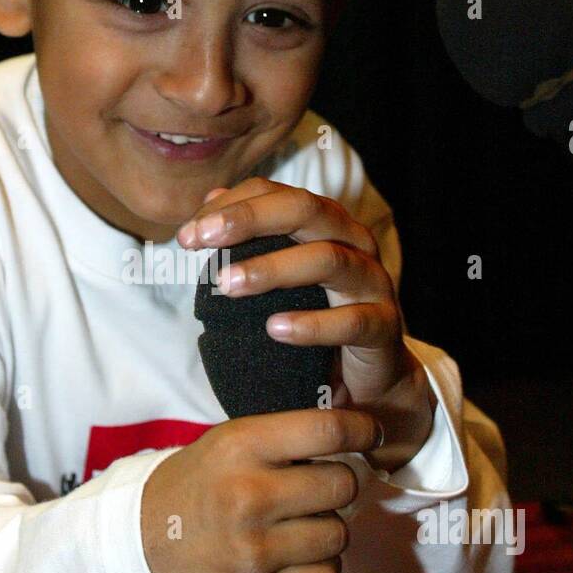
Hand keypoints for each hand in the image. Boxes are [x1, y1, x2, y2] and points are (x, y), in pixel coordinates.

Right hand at [141, 408, 383, 572]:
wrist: (143, 546)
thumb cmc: (198, 487)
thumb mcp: (227, 444)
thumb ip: (283, 439)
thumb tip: (355, 433)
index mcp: (241, 447)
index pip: (327, 431)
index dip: (361, 430)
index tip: (370, 434)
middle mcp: (248, 496)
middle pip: (342, 485)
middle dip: (336, 486)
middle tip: (315, 490)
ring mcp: (253, 550)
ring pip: (339, 535)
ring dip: (327, 531)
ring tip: (296, 527)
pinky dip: (318, 570)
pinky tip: (293, 559)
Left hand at [177, 179, 436, 472]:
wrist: (369, 378)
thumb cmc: (319, 316)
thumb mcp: (280, 278)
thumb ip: (250, 239)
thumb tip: (211, 199)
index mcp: (326, 223)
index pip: (276, 194)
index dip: (230, 206)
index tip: (187, 235)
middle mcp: (353, 241)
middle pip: (305, 210)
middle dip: (248, 219)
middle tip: (203, 240)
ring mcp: (373, 281)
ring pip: (328, 259)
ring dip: (272, 268)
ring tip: (228, 284)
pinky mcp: (385, 326)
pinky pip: (353, 320)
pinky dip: (312, 324)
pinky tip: (275, 328)